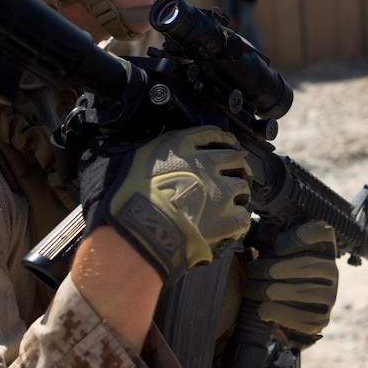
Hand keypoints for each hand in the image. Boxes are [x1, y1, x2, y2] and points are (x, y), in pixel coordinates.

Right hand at [80, 126, 251, 285]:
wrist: (138, 233)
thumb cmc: (126, 199)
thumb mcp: (124, 162)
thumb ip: (136, 153)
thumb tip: (125, 149)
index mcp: (182, 147)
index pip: (211, 134)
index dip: (221, 139)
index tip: (226, 144)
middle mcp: (207, 164)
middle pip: (234, 158)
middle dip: (237, 163)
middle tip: (237, 170)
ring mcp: (220, 192)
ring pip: (242, 187)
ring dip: (240, 192)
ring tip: (236, 199)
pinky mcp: (225, 221)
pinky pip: (243, 217)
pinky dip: (240, 219)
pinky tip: (235, 222)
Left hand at [243, 220, 338, 340]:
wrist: (283, 306)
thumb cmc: (274, 269)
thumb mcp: (273, 249)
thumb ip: (267, 236)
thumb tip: (248, 225)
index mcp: (323, 246)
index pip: (322, 233)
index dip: (300, 237)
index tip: (276, 246)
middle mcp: (331, 270)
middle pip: (308, 266)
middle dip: (273, 268)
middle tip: (251, 270)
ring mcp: (330, 296)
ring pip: (304, 292)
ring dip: (271, 290)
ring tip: (250, 289)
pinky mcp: (322, 319)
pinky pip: (303, 317)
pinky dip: (279, 312)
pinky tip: (262, 308)